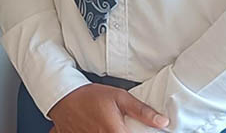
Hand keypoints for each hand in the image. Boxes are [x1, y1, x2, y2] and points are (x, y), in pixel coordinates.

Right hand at [46, 83, 168, 132]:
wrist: (63, 95)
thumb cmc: (89, 95)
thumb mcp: (119, 97)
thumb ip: (142, 111)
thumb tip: (162, 121)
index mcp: (114, 132)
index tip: (136, 130)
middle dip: (125, 132)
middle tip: (119, 125)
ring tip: (106, 125)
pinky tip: (97, 128)